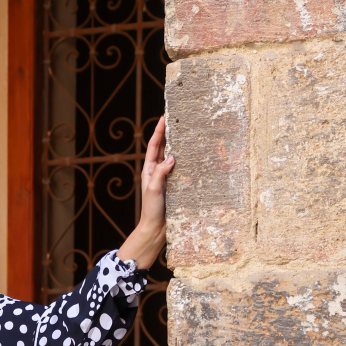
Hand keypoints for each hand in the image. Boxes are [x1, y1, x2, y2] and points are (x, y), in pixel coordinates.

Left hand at [117, 116, 174, 270]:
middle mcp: (158, 171)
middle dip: (171, 133)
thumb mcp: (154, 190)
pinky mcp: (176, 186)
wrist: (156, 229)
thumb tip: (171, 157)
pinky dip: (188, 161)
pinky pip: (183, 170)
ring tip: (189, 131)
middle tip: (179, 118)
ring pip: (175, 157)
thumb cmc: (152, 210)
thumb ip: (161, 173)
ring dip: (180, 145)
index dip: (159, 130)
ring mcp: (168, 178)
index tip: (164, 116)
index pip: (155, 145)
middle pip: (165, 148)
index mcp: (149, 169)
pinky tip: (196, 155)